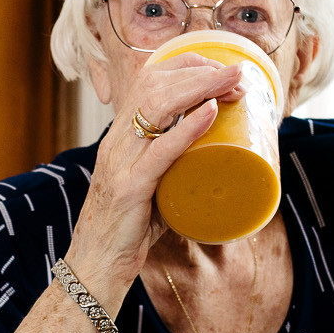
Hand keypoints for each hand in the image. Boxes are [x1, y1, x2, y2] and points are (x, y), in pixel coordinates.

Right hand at [65, 51, 242, 308]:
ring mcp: (120, 163)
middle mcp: (118, 141)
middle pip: (155, 84)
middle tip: (239, 76)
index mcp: (122, 136)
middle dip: (201, 71)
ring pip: (156, 107)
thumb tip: (221, 161)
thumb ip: (176, 169)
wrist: (94, 266)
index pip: (149, 79)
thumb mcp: (152, 186)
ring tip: (232, 85)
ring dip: (200, 88)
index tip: (224, 71)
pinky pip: (158, 152)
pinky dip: (186, 128)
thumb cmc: (128, 229)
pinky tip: (209, 113)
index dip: (188, 65)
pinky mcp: (128, 190)